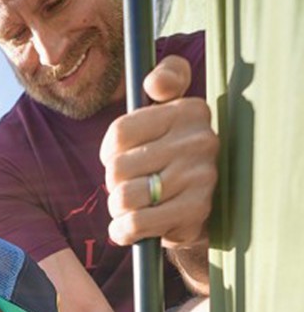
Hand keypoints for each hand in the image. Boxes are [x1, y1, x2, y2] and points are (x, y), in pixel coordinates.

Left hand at [100, 55, 217, 249]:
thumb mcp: (165, 114)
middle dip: (114, 184)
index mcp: (189, 110)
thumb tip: (155, 83)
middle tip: (132, 186)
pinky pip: (135, 224)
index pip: (119, 132)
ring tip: (135, 206)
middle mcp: (201, 140)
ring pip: (124, 198)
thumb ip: (167, 80)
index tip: (120, 156)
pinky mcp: (195, 211)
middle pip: (118, 168)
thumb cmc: (167, 159)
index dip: (109, 152)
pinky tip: (131, 228)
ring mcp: (201, 177)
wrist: (193, 213)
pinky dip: (123, 231)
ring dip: (118, 209)